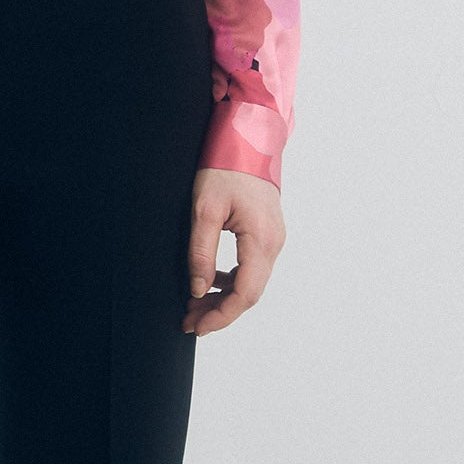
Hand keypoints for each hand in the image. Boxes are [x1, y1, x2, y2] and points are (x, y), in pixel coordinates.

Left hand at [183, 167, 284, 335]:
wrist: (247, 137)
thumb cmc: (226, 168)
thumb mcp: (204, 210)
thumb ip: (201, 253)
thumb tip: (199, 290)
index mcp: (261, 240)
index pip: (245, 294)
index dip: (220, 316)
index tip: (195, 326)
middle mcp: (274, 243)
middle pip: (250, 294)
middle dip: (219, 312)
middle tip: (188, 321)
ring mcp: (274, 239)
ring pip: (251, 282)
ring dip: (224, 298)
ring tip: (194, 305)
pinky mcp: (267, 233)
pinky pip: (252, 267)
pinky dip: (231, 280)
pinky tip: (210, 281)